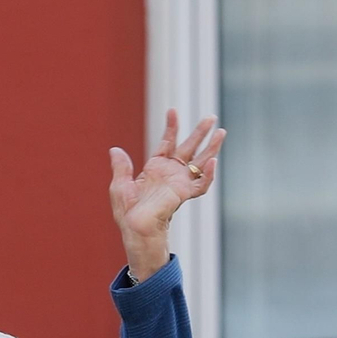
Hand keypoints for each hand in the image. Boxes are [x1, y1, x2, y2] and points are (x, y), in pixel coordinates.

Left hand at [108, 109, 225, 281]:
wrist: (135, 227)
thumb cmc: (127, 211)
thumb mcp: (120, 185)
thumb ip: (121, 167)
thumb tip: (115, 149)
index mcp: (156, 168)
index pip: (168, 143)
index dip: (172, 127)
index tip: (173, 111)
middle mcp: (171, 173)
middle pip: (190, 148)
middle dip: (200, 133)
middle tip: (211, 117)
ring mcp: (180, 183)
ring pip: (201, 162)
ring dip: (211, 148)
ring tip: (221, 132)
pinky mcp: (185, 194)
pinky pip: (202, 184)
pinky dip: (208, 175)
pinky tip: (213, 162)